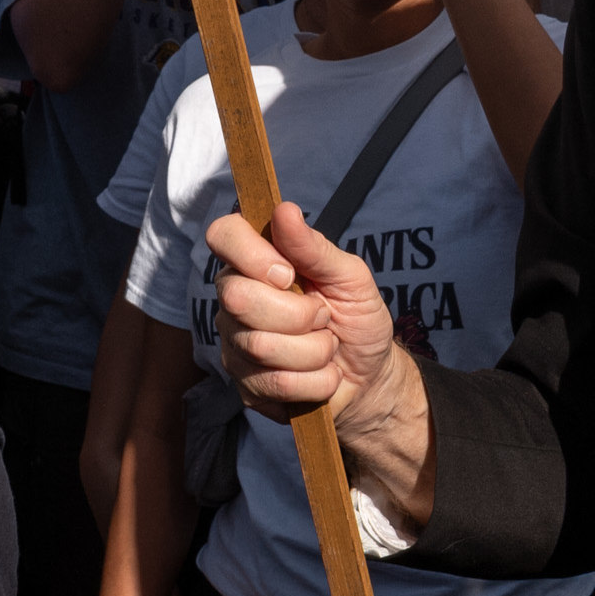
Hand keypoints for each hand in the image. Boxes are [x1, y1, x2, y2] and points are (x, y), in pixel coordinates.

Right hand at [206, 201, 408, 438]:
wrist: (370, 376)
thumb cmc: (357, 318)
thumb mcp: (350, 277)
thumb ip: (315, 247)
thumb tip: (284, 210)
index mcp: (255, 262)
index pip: (224, 235)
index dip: (253, 255)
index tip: (288, 274)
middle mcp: (234, 299)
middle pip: (238, 298)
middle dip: (299, 314)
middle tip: (323, 317)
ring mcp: (235, 345)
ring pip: (261, 346)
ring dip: (315, 350)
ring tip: (326, 348)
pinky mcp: (246, 386)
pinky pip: (276, 383)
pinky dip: (316, 381)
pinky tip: (321, 375)